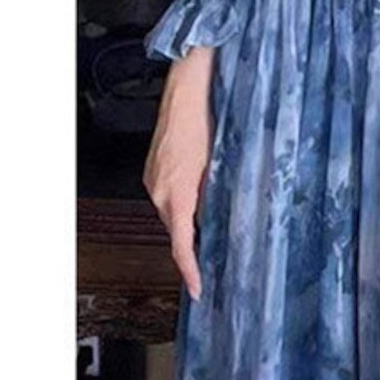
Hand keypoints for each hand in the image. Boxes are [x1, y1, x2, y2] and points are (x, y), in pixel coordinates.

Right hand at [143, 47, 213, 300]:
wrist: (186, 91)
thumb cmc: (207, 122)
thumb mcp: (221, 163)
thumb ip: (220, 194)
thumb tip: (226, 218)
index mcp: (177, 194)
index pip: (182, 244)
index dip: (190, 270)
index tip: (199, 289)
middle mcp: (160, 191)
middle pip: (176, 231)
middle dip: (192, 248)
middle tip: (213, 263)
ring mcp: (153, 181)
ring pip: (173, 213)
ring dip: (190, 222)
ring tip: (212, 229)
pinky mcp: (153, 170)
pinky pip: (168, 197)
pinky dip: (182, 204)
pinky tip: (199, 198)